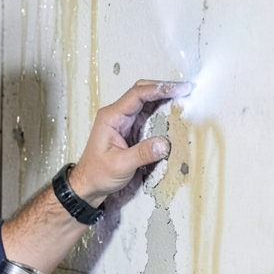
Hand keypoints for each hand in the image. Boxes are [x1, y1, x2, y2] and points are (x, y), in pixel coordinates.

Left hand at [68, 80, 192, 205]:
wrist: (88, 184)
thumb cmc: (96, 174)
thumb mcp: (120, 165)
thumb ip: (142, 154)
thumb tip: (163, 143)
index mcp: (110, 117)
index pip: (137, 94)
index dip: (160, 89)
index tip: (179, 89)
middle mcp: (116, 115)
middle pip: (142, 92)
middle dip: (164, 89)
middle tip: (185, 90)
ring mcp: (123, 122)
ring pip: (146, 102)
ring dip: (164, 99)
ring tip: (184, 99)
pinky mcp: (130, 130)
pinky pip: (147, 115)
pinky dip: (161, 112)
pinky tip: (173, 113)